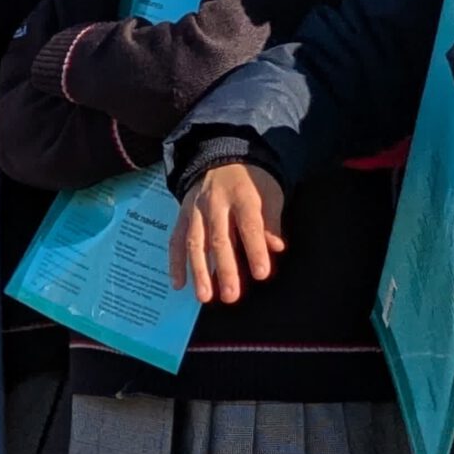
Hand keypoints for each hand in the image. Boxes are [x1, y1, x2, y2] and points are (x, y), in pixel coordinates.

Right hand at [168, 162, 287, 305]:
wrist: (221, 156)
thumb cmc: (251, 181)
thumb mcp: (269, 193)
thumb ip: (271, 222)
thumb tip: (276, 248)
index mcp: (242, 196)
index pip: (249, 226)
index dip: (255, 250)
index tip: (261, 274)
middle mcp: (215, 203)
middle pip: (220, 238)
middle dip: (225, 269)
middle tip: (231, 296)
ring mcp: (196, 209)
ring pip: (196, 242)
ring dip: (199, 271)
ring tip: (204, 296)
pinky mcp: (183, 215)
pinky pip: (177, 240)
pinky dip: (176, 263)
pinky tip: (179, 284)